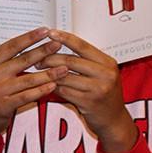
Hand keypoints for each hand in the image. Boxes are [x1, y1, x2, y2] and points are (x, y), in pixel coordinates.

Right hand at [0, 27, 68, 148]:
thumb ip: (7, 60)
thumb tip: (31, 43)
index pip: (11, 46)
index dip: (29, 38)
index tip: (44, 31)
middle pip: (22, 60)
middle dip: (43, 51)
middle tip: (58, 44)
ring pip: (28, 79)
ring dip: (48, 73)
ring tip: (64, 68)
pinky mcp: (4, 105)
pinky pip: (27, 95)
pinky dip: (42, 90)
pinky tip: (53, 85)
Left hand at [39, 30, 137, 152]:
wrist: (114, 120)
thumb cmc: (103, 93)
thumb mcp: (101, 73)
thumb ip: (86, 60)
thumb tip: (60, 43)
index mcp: (107, 62)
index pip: (83, 46)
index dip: (65, 38)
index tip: (50, 32)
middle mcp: (105, 74)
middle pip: (70, 61)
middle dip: (50, 58)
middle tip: (37, 58)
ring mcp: (98, 89)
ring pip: (65, 76)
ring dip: (48, 73)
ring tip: (37, 70)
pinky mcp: (89, 102)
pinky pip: (64, 91)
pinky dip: (52, 87)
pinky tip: (44, 84)